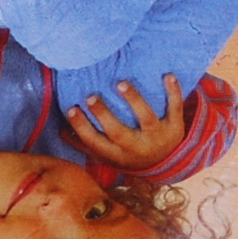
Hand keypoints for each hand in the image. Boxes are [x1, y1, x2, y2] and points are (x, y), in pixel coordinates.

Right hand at [66, 75, 186, 169]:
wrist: (167, 163)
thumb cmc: (129, 154)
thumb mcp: (108, 155)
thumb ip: (85, 144)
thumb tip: (61, 131)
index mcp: (117, 155)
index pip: (96, 142)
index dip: (82, 127)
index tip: (71, 109)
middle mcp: (137, 148)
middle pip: (119, 133)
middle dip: (104, 115)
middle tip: (91, 97)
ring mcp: (158, 137)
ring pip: (146, 118)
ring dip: (134, 100)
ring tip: (121, 83)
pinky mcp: (175, 128)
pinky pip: (175, 109)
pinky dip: (173, 93)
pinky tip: (168, 75)